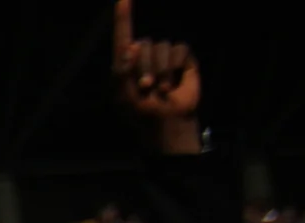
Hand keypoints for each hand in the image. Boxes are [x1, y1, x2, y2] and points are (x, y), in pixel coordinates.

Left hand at [111, 0, 201, 153]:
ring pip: (162, 47)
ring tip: (160, 89)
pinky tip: (174, 83)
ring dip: (161, 71)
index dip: (122, 17)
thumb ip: (121, 74)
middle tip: (146, 89)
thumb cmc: (142, 114)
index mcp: (126, 64)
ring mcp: (164, 57)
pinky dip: (176, 67)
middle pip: (144, 43)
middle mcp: (144, 56)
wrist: (169, 123)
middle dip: (145, 67)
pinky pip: (179, 50)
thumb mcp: (125, 98)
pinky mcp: (183, 59)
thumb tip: (129, 48)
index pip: (122, 36)